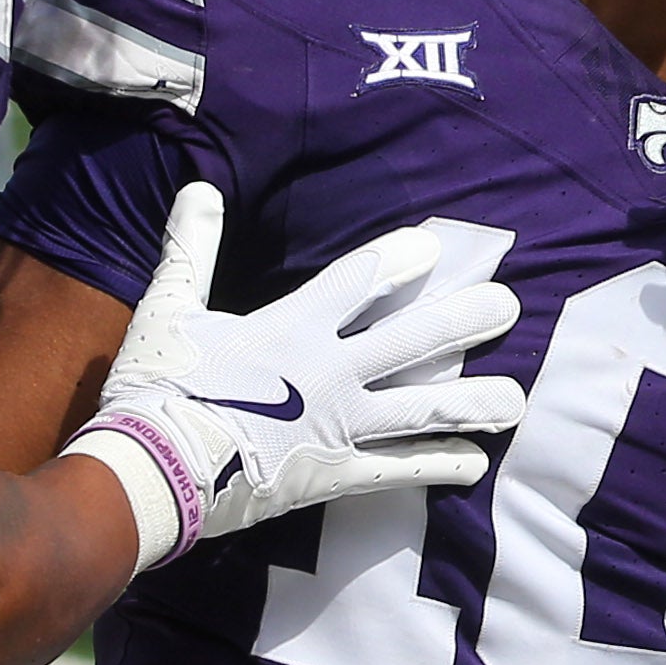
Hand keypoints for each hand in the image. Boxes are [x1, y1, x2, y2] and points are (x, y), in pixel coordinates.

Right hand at [66, 185, 530, 571]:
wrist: (149, 473)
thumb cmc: (156, 388)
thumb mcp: (168, 308)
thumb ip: (192, 248)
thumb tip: (199, 188)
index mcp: (291, 328)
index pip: (358, 280)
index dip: (399, 259)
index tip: (436, 248)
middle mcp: (329, 373)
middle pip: (411, 339)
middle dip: (463, 320)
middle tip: (508, 307)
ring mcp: (339, 427)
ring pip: (420, 409)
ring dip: (471, 401)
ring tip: (516, 399)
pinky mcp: (334, 476)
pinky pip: (397, 471)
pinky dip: (437, 466)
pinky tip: (475, 463)